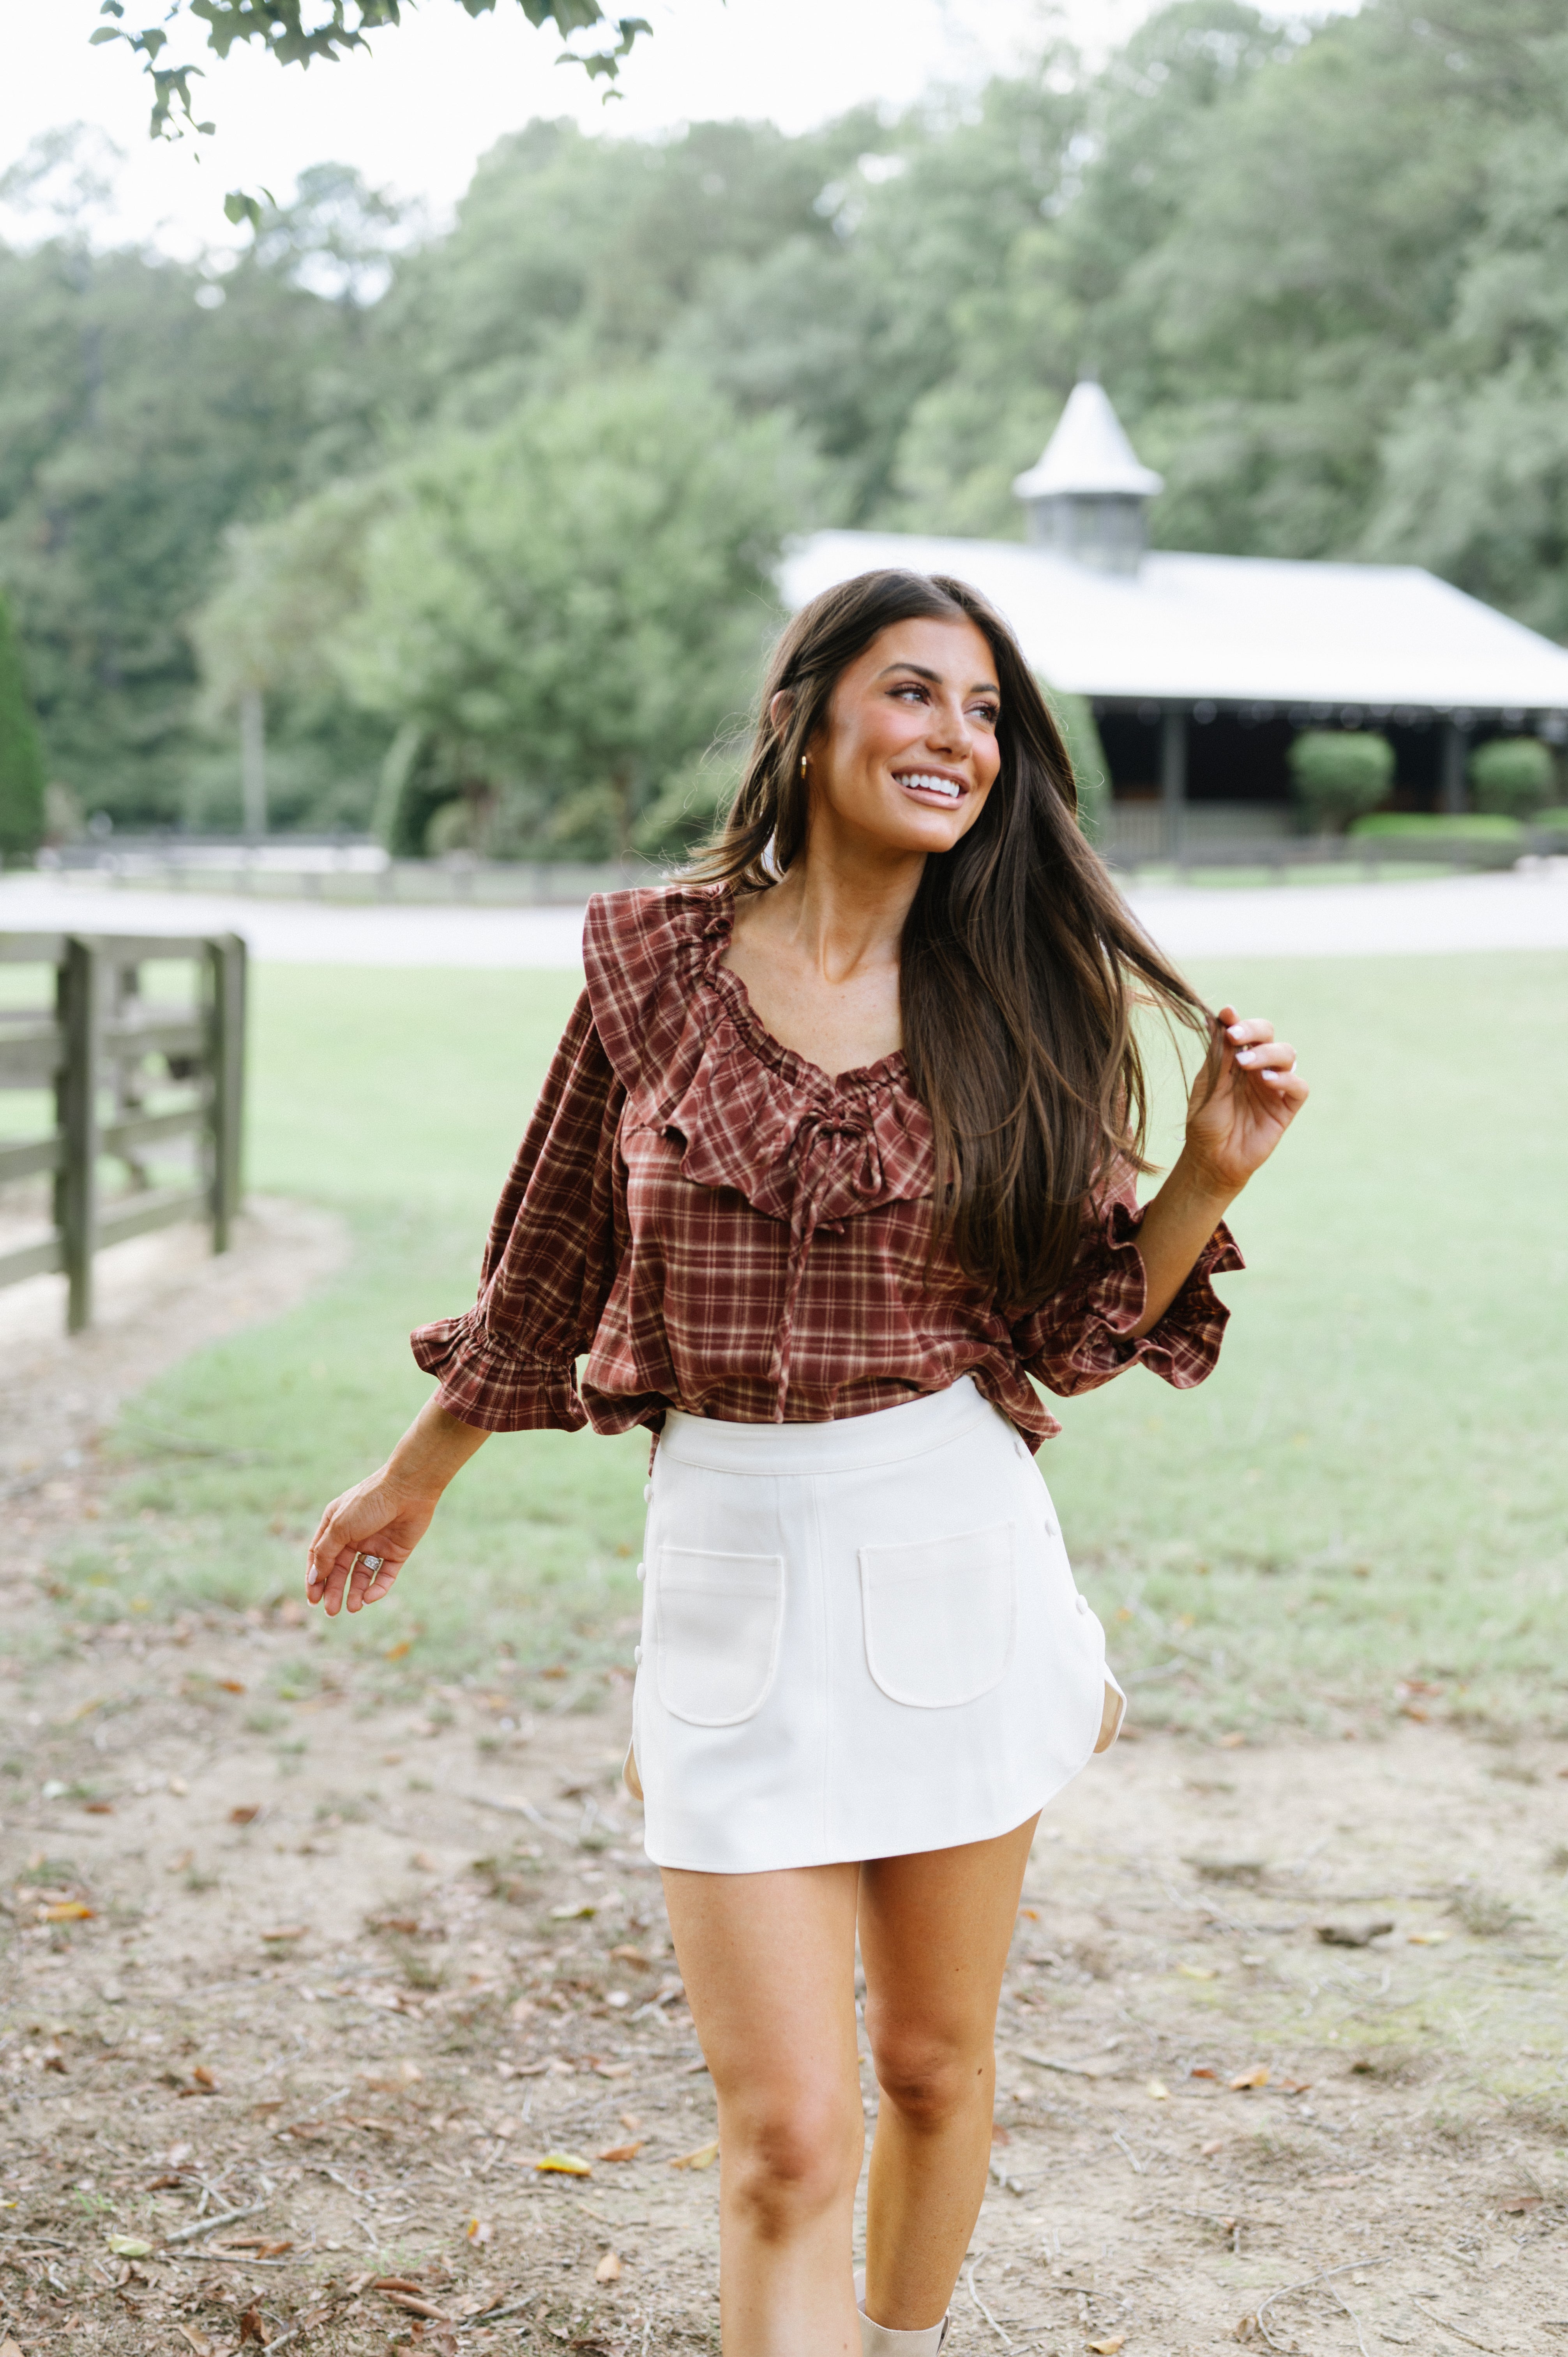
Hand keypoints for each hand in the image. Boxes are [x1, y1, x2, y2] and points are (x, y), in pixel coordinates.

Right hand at [306, 1471, 436, 1617]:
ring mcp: (376, 1545)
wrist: (408, 1488)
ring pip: (361, 1575)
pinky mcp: (396, 1552)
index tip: (313, 1599)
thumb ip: (325, 1553)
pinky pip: (384, 1575)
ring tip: (352, 1608)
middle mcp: (354, 1536)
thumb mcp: (340, 1527)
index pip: (320, 1557)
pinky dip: (377, 1588)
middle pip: (340, 1570)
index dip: (315, 1578)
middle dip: (334, 1590)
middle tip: (331, 1611)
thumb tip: (314, 1577)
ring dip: (355, 1592)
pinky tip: (369, 1596)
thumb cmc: (369, 1502)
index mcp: (336, 1526)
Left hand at [1182, 1003, 1307, 1196]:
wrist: (1211, 1158)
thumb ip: (1219, 1053)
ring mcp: (1274, 1086)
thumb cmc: (1205, 1121)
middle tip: (1235, 1036)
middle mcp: (1258, 1068)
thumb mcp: (1208, 1083)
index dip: (1238, 1020)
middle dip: (1254, 1030)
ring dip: (1268, 1053)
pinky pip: (1298, 1086)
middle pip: (1269, 1035)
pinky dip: (1286, 1079)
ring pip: (1287, 1055)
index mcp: (1236, 1058)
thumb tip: (1222, 1016)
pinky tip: (1267, 1081)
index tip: (1227, 1015)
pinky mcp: (1286, 1107)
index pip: (1244, 1031)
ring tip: (1246, 1063)